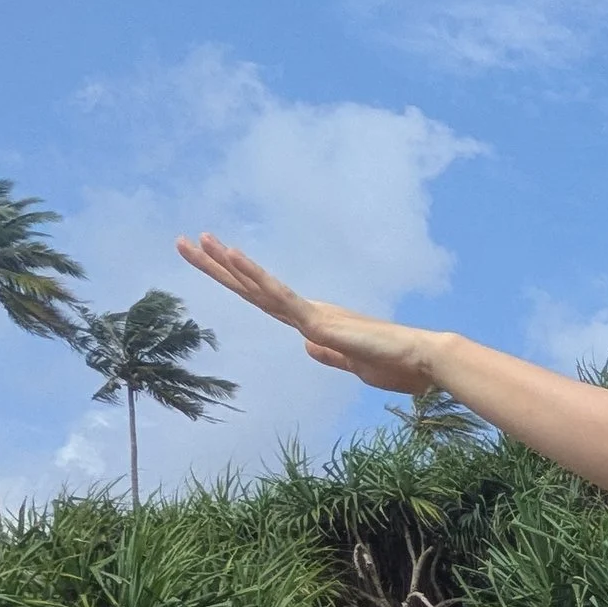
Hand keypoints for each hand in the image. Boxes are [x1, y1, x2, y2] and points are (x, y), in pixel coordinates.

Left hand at [177, 232, 448, 392]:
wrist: (423, 362)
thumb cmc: (397, 366)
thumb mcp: (353, 365)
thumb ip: (329, 355)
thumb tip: (306, 347)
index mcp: (314, 323)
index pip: (263, 300)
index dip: (234, 281)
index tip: (210, 262)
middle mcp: (309, 312)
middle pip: (252, 288)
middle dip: (216, 265)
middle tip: (184, 242)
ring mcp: (312, 314)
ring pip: (260, 286)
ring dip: (228, 263)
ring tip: (199, 239)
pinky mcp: (320, 322)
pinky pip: (281, 296)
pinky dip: (256, 276)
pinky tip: (234, 258)